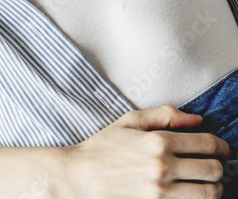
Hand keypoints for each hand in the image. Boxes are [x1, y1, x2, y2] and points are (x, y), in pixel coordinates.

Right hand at [61, 105, 228, 197]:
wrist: (83, 175)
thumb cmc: (104, 147)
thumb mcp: (130, 121)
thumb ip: (164, 115)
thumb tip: (196, 118)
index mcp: (157, 141)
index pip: (207, 144)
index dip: (222, 146)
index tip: (223, 148)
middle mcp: (163, 166)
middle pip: (213, 170)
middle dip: (218, 167)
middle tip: (213, 165)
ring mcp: (162, 191)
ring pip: (209, 193)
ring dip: (214, 187)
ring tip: (207, 182)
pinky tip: (192, 192)